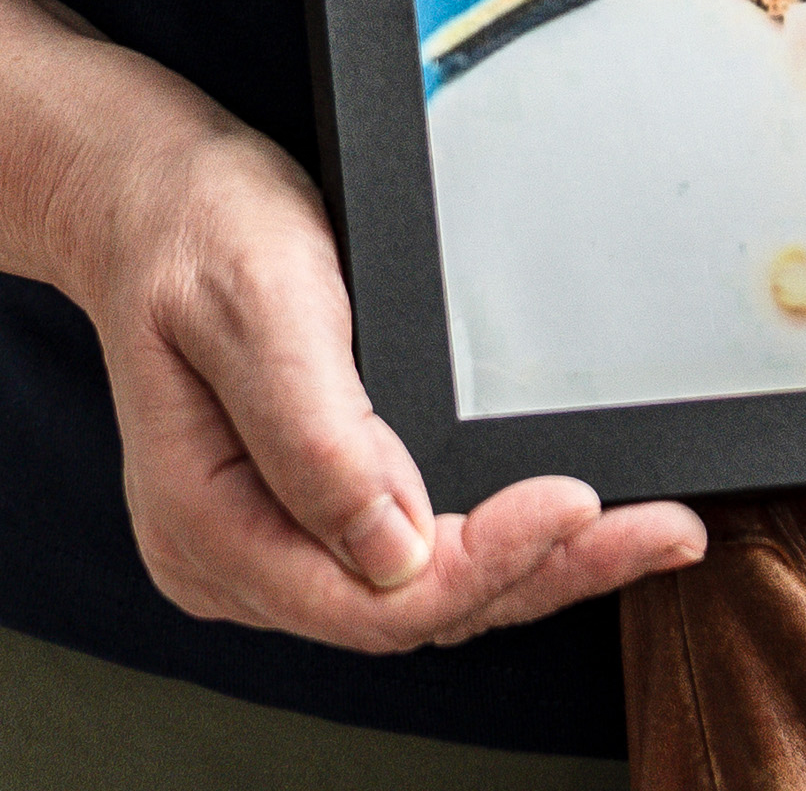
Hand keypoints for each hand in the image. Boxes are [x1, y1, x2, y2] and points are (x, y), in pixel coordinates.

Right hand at [63, 104, 707, 649]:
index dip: (487, 562)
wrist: (147, 194)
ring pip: (426, 594)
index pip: (371, 596)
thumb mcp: (254, 298)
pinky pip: (416, 557)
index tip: (576, 504)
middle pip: (415, 610)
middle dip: (546, 573)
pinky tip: (568, 522)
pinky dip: (500, 543)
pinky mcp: (308, 518)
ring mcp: (272, 545)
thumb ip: (315, 429)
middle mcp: (236, 559)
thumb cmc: (191, 226)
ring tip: (646, 533)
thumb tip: (394, 546)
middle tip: (658, 531)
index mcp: (208, 524)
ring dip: (540, 568)